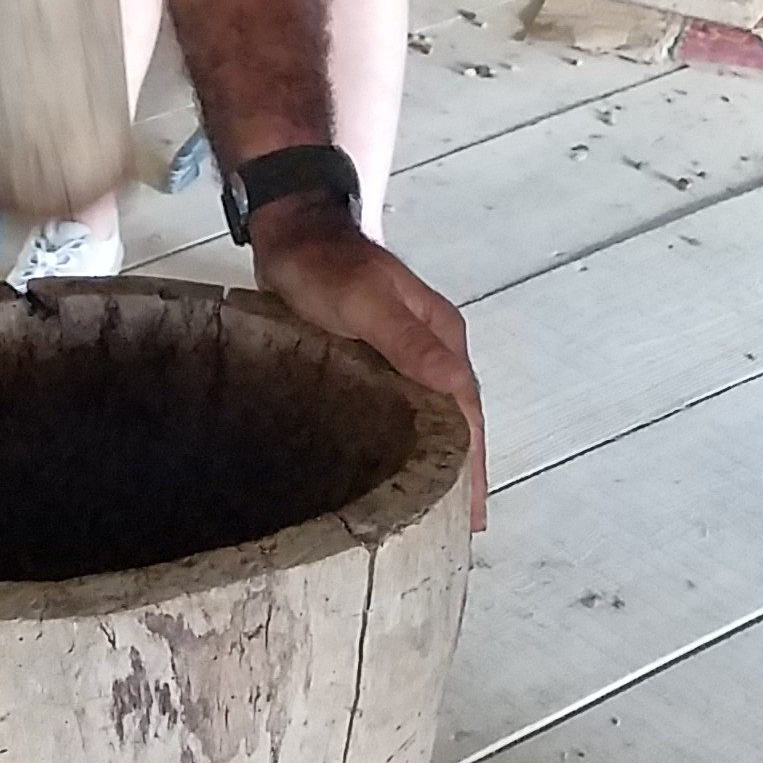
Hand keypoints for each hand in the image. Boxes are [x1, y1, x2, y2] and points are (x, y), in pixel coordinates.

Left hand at [248, 203, 487, 534]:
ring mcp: (401, 355)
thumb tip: (458, 385)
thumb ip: (409, 342)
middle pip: (456, 420)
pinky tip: (391, 468)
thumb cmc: (324, 267)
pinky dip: (404, 441)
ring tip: (431, 513)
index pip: (468, 411)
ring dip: (436, 459)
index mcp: (441, 336)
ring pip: (428, 417)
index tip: (474, 515)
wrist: (288, 231)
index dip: (474, 463)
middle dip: (462, 472)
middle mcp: (430, 348)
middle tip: (458, 531)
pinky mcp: (371, 360)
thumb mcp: (365, 302)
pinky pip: (397, 409)